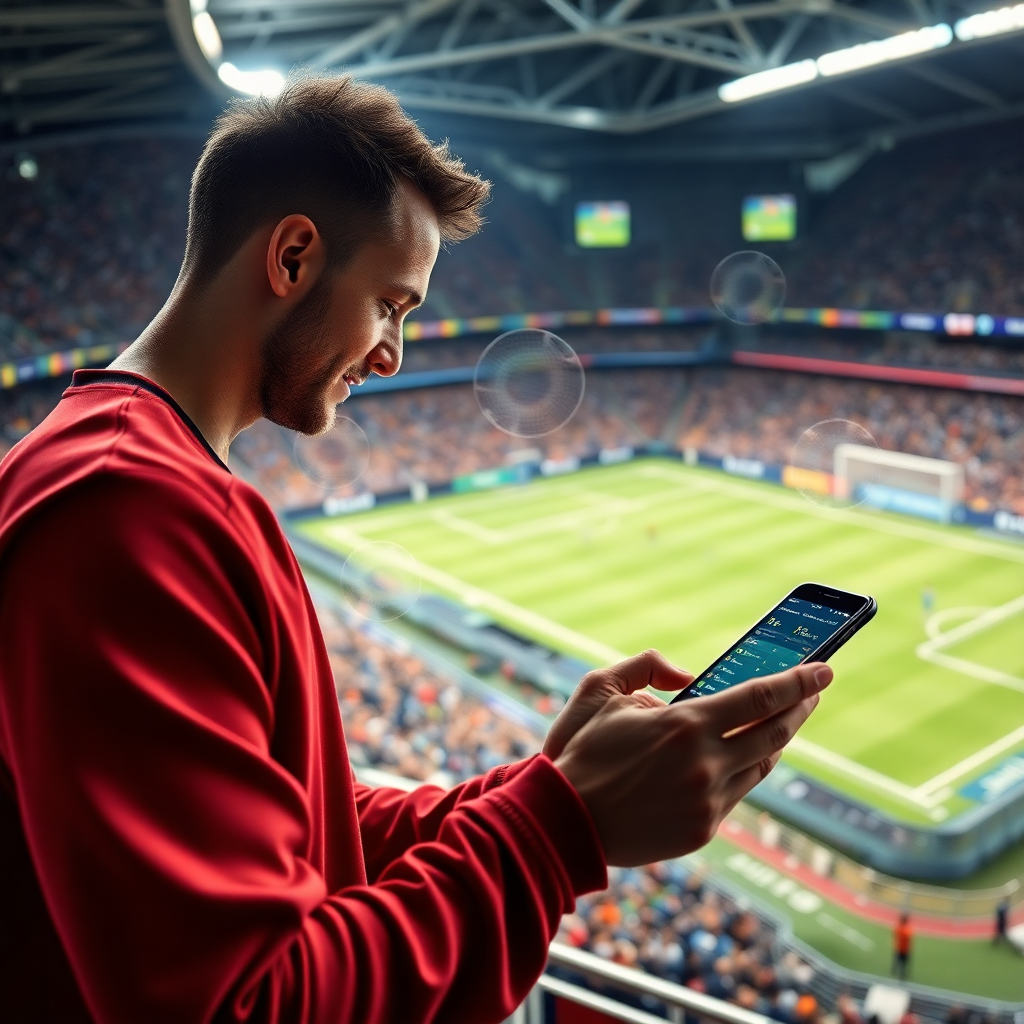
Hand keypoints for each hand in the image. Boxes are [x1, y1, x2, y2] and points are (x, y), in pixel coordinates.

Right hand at [554, 662, 832, 865]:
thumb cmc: (583, 751)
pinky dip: (745, 768)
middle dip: (801, 707)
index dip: (798, 682)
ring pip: (762, 765)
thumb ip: (646, 666)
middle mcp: (705, 764)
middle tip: (814, 691)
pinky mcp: (702, 830)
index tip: (824, 669)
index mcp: (685, 725)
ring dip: (778, 740)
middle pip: (775, 732)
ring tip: (783, 721)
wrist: (564, 821)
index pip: (760, 697)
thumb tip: (687, 673)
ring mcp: (707, 802)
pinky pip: (737, 793)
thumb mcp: (601, 688)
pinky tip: (745, 755)